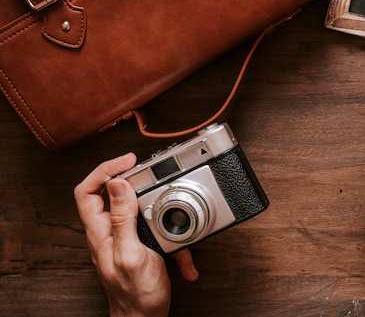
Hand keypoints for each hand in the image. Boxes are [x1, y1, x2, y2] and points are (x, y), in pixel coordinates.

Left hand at [74, 153, 199, 316]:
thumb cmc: (135, 295)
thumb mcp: (131, 253)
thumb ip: (122, 219)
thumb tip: (117, 184)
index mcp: (100, 231)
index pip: (88, 190)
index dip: (105, 170)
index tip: (129, 161)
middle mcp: (109, 232)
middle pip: (115, 194)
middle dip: (140, 185)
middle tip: (156, 176)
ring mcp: (125, 239)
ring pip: (142, 211)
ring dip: (164, 214)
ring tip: (174, 214)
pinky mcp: (141, 246)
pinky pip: (158, 232)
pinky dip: (175, 241)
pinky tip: (184, 255)